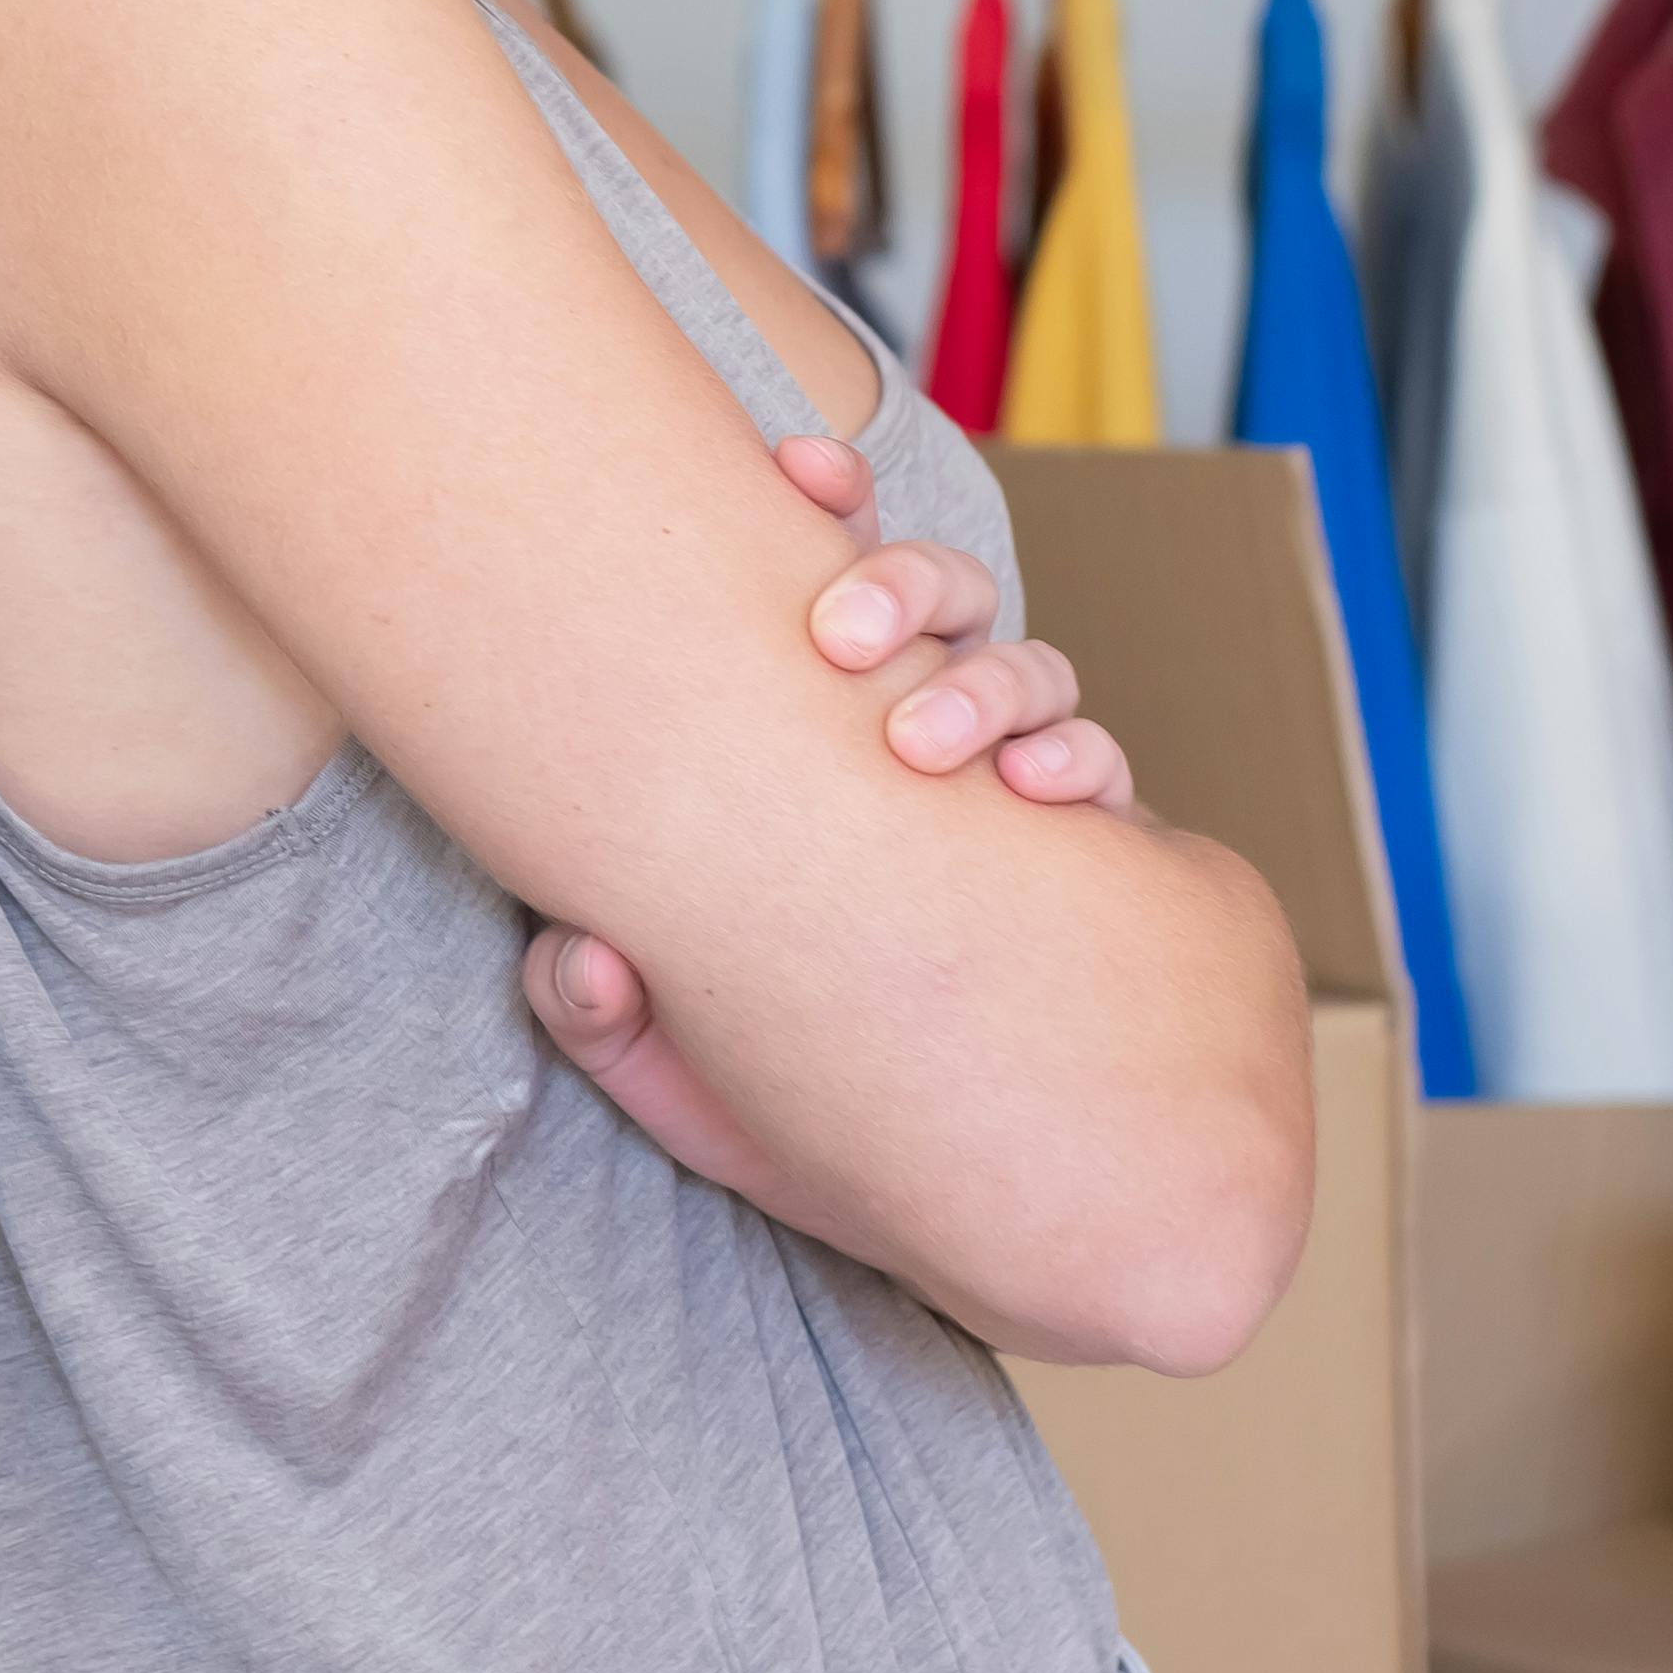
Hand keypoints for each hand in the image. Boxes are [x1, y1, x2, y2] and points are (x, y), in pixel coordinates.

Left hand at [518, 435, 1129, 1197]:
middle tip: (836, 631)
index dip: (822, 519)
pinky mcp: (1105, 865)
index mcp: (824, 768)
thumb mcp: (700, 1086)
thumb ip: (615, 1023)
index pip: (818, 610)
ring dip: (981, 681)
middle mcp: (927, 755)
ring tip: (921, 742)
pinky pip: (1107, 772)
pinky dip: (1079, 762)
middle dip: (899, 580)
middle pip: (938, 600)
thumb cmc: (839, 1119)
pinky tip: (1041, 795)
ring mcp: (1021, 800)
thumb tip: (566, 951)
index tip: (793, 464)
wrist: (999, 1208)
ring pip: (1026, 668)